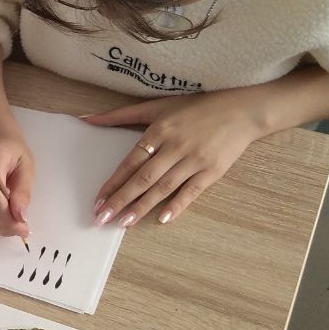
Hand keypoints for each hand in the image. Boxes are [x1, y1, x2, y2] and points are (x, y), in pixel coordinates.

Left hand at [83, 89, 268, 227]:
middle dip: (120, 200)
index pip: (130, 162)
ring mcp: (194, 160)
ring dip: (142, 207)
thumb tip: (86, 118)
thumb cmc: (196, 107)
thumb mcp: (157, 106)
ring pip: (163, 188)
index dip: (113, 182)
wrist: (242, 110)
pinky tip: (162, 219)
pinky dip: (177, 206)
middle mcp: (174, 146)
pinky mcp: (212, 171)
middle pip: (143, 178)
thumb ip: (121, 115)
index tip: (98, 199)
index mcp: (159, 130)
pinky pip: (192, 192)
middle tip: (102, 217)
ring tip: (124, 223)